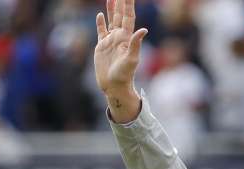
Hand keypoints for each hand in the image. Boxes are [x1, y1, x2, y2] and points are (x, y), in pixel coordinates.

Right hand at [94, 0, 147, 120]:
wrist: (114, 86)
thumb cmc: (124, 75)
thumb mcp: (131, 59)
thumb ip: (136, 44)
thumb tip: (144, 29)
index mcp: (127, 37)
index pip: (128, 16)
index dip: (128, 5)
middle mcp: (119, 36)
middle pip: (120, 15)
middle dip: (120, 3)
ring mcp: (110, 41)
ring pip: (111, 20)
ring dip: (111, 9)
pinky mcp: (101, 46)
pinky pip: (101, 31)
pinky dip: (100, 22)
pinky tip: (99, 14)